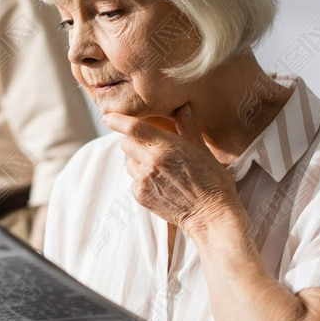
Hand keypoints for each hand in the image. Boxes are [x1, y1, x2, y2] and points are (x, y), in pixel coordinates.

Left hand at [102, 103, 241, 233]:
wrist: (210, 214)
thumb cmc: (211, 180)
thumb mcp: (202, 149)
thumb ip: (187, 127)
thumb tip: (183, 107)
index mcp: (168, 145)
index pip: (135, 128)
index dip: (118, 120)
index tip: (108, 117)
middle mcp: (153, 161)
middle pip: (126, 144)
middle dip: (134, 142)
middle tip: (150, 148)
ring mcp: (145, 179)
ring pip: (129, 163)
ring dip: (138, 162)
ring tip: (159, 170)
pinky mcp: (141, 195)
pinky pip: (133, 181)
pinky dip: (142, 181)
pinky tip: (160, 185)